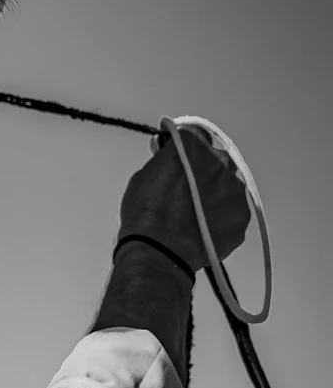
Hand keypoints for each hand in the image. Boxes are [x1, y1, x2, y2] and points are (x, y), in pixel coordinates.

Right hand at [117, 126, 250, 271]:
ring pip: (227, 185)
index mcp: (193, 146)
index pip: (195, 135)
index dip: (185, 146)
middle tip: (185, 190)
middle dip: (203, 170)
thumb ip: (164, 161)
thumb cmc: (146, 215)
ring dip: (214, 193)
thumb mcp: (144, 176)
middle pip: (215, 159)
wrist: (160, 251)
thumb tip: (170, 160)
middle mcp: (220, 161)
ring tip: (193, 213)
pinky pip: (233, 210)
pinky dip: (222, 215)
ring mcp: (235, 189)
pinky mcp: (243, 215)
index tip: (179, 155)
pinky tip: (203, 226)